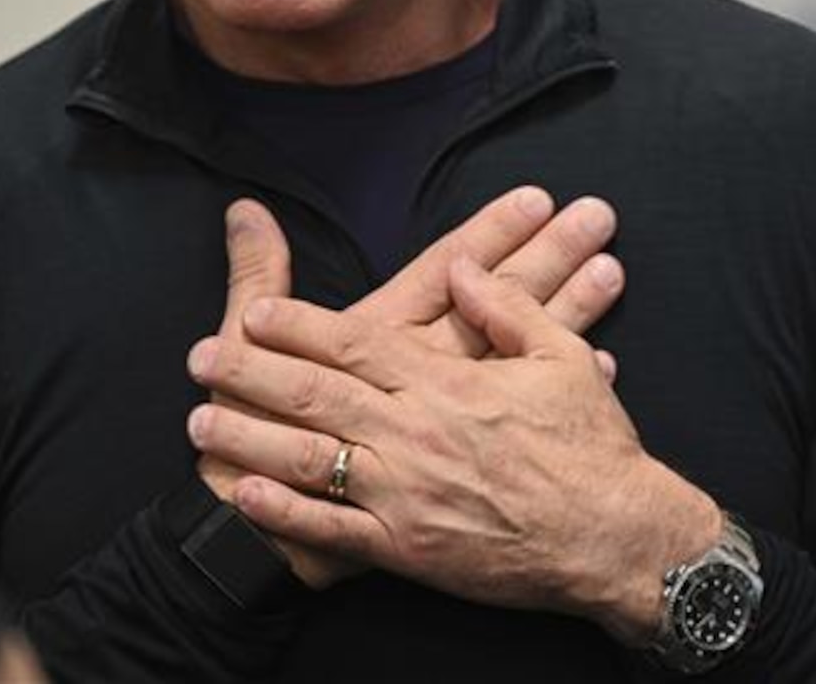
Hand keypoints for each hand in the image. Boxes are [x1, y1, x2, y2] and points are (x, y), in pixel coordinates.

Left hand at [190, 257, 719, 640]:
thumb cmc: (592, 446)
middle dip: (252, 372)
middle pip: (316, 392)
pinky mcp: (408, 549)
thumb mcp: (561, 358)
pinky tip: (246, 492)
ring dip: (250, 436)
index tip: (255, 312)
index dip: (298, 324)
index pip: (355, 342)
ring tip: (200, 421)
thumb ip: (506, 307)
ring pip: (311, 458)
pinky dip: (286, 511)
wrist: (615, 538)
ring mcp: (406, 493)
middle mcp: (416, 432)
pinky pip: (334, 529)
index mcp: (448, 381)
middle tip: (200, 358)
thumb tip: (464, 267)